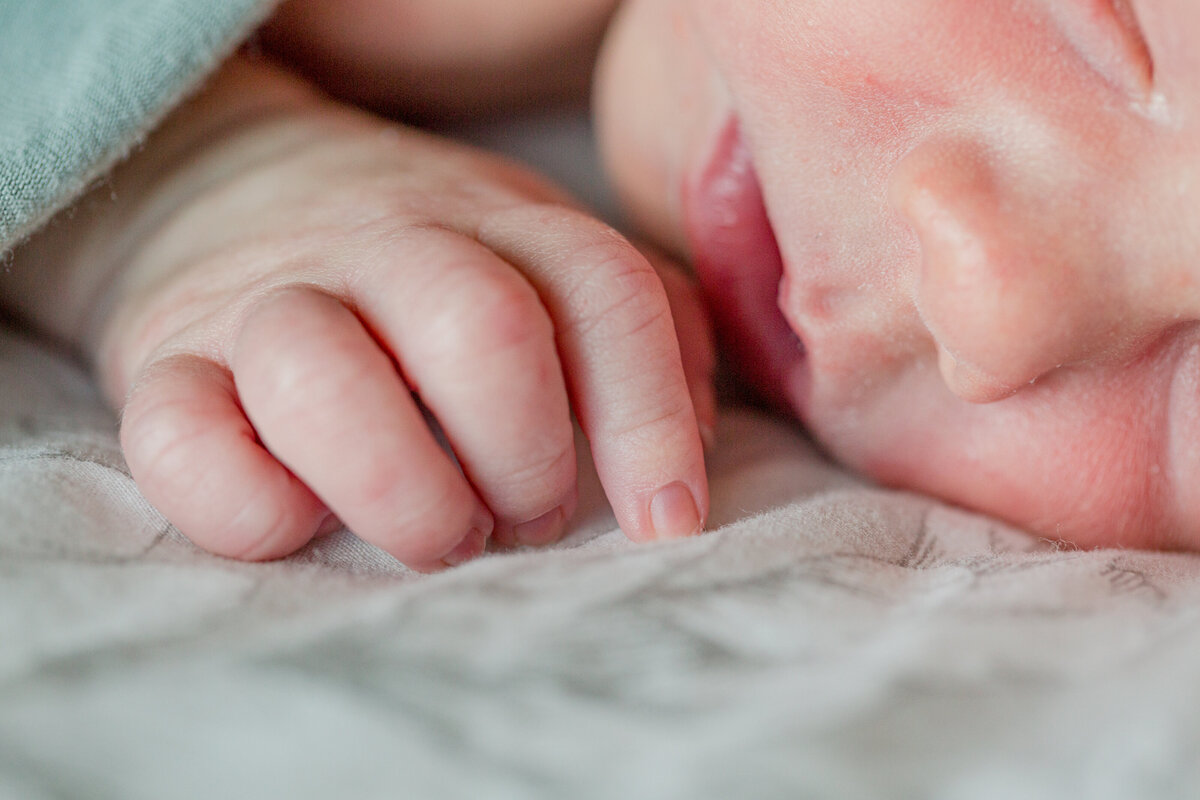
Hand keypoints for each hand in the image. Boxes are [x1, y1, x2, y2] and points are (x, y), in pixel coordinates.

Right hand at [80, 60, 713, 570]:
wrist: (228, 187)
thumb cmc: (424, 266)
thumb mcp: (542, 260)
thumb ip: (635, 334)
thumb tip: (691, 452)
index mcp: (496, 223)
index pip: (601, 294)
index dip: (649, 418)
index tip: (666, 522)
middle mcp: (382, 245)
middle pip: (478, 328)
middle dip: (525, 454)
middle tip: (528, 514)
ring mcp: (263, 299)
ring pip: (320, 378)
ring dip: (405, 494)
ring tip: (439, 533)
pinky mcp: (161, 362)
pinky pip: (183, 443)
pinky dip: (253, 510)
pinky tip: (305, 522)